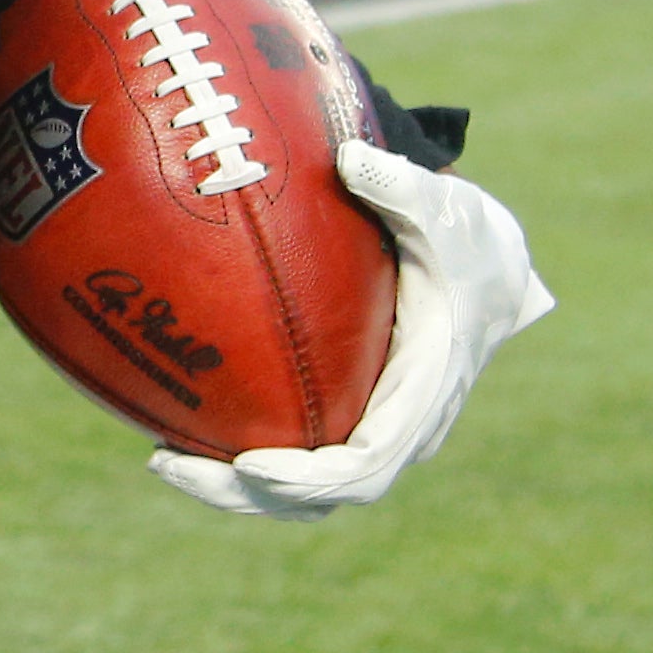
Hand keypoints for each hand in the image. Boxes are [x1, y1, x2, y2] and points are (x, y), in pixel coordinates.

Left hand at [152, 141, 552, 520]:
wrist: (491, 266)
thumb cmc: (464, 240)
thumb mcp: (443, 209)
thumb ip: (400, 186)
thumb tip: (349, 158)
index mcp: (423, 395)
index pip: (365, 464)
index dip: (307, 478)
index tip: (248, 466)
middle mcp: (399, 430)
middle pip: (318, 495)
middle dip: (243, 493)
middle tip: (165, 465)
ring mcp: (373, 432)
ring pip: (302, 491)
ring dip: (233, 487)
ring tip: (161, 460)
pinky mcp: (349, 421)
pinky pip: (295, 460)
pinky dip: (241, 460)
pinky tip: (176, 431)